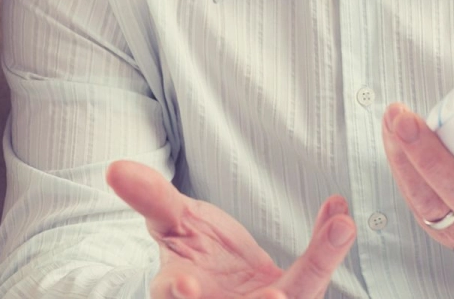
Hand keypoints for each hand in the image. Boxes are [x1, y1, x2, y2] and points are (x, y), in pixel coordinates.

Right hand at [106, 161, 355, 298]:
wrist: (223, 275)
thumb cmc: (193, 255)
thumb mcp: (172, 223)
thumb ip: (150, 197)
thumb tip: (115, 167)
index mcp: (183, 295)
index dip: (181, 296)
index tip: (189, 287)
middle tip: (276, 295)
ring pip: (297, 295)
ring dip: (318, 264)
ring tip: (338, 228)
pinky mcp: (296, 297)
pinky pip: (317, 273)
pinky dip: (328, 243)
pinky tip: (338, 213)